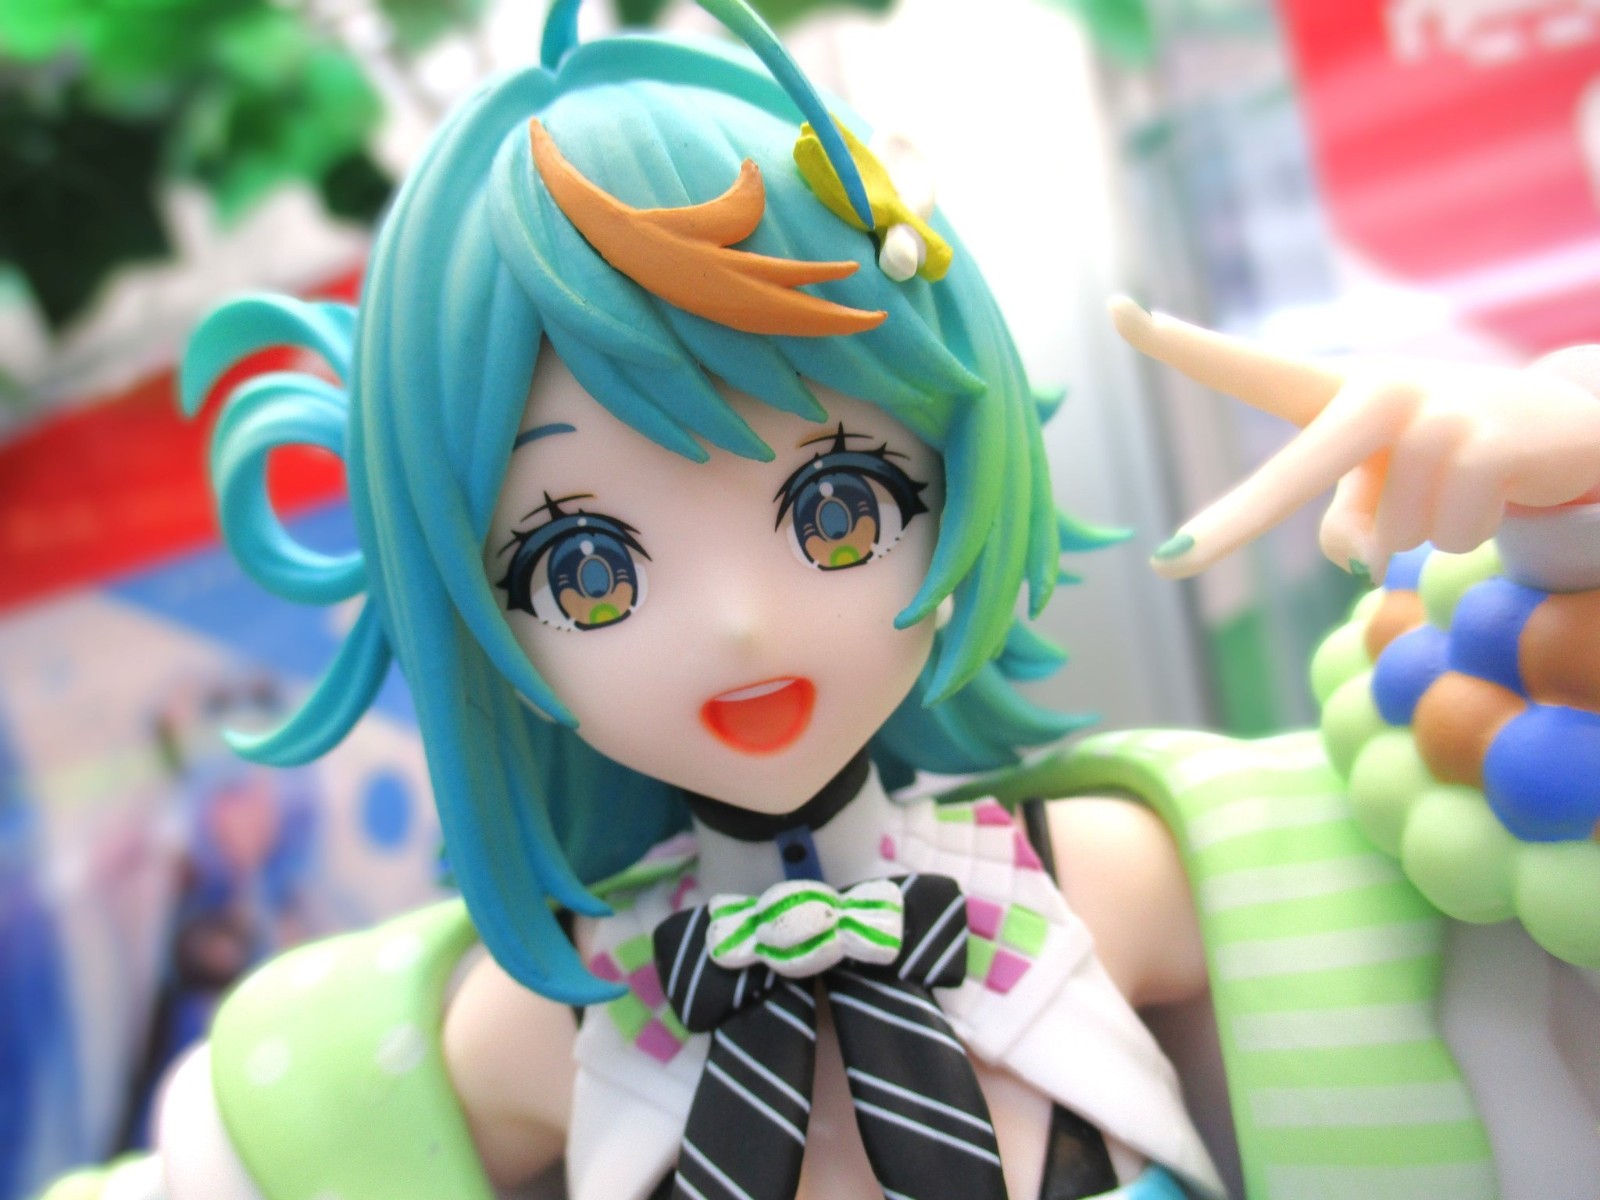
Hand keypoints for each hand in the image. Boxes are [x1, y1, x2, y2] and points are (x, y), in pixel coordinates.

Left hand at [1110, 298, 1599, 582]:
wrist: (1573, 430)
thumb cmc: (1452, 461)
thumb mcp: (1386, 493)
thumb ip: (1349, 522)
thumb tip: (1359, 555)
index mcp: (1336, 393)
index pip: (1249, 367)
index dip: (1182, 344)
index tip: (1116, 312)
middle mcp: (1375, 390)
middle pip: (1294, 474)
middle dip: (1231, 526)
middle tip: (1166, 568)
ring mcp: (1433, 408)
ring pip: (1390, 534)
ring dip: (1425, 535)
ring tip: (1461, 490)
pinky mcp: (1487, 438)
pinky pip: (1447, 534)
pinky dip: (1468, 536)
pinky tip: (1496, 494)